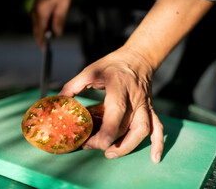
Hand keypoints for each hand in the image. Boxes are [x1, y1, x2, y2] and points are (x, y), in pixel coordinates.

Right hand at [31, 0, 70, 47]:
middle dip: (42, 39)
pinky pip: (37, 22)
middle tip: (48, 47)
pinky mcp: (35, 9)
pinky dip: (41, 27)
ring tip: (50, 37)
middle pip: (37, 31)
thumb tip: (56, 34)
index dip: (42, 42)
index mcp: (41, 14)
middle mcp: (35, 14)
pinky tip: (48, 28)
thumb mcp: (63, 6)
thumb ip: (59, 20)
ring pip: (36, 27)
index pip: (40, 33)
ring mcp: (34, 11)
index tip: (45, 50)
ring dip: (42, 33)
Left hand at [59, 47, 163, 162]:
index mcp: (118, 88)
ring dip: (129, 146)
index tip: (89, 141)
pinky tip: (154, 158)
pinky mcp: (149, 109)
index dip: (104, 133)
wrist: (137, 57)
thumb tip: (57, 102)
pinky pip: (157, 127)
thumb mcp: (90, 71)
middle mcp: (134, 98)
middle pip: (129, 126)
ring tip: (111, 153)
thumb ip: (72, 86)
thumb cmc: (112, 65)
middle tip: (94, 147)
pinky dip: (158, 143)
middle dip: (112, 143)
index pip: (116, 114)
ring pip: (143, 130)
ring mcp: (144, 105)